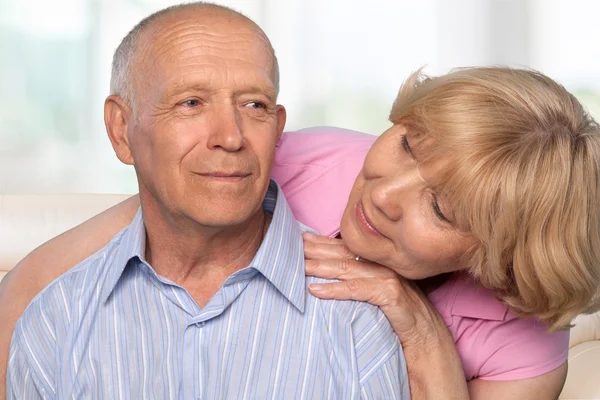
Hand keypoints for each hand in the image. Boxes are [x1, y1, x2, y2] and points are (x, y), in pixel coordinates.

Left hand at [303, 232, 446, 350]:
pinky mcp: (390, 293)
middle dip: (313, 250)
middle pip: (341, 253)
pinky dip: (333, 290)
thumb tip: (326, 273)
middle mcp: (382, 263)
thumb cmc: (399, 316)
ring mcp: (387, 276)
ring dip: (318, 266)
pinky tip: (315, 290)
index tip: (298, 238)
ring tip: (296, 267)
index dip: (320, 242)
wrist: (427, 337)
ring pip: (345, 268)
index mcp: (377, 261)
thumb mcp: (377, 293)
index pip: (344, 247)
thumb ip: (358, 279)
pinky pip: (356, 290)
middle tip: (288, 247)